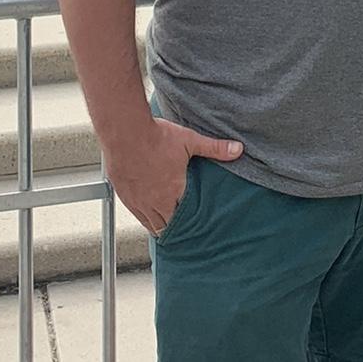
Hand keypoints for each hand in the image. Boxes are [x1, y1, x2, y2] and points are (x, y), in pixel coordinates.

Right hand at [105, 117, 241, 235]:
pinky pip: (135, 214)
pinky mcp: (124, 195)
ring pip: (149, 224)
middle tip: (183, 229)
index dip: (190, 224)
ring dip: (158, 224)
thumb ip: (214, 148)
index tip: (195, 227)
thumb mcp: (190, 141)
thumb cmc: (156, 137)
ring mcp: (137, 201)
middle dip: (175, 227)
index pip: (184, 219)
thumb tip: (238, 149)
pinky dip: (143, 216)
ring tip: (166, 225)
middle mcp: (154, 202)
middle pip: (166, 225)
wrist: (125, 133)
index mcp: (173, 192)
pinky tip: (146, 211)